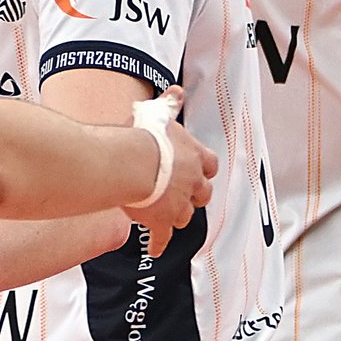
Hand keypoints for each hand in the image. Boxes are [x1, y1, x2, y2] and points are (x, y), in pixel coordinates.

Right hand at [126, 93, 215, 257]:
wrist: (131, 162)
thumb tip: (177, 92)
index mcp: (193, 155)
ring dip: (179, 215)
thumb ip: (169, 104)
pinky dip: (159, 243)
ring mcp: (178, 204)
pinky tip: (156, 249)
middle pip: (203, 194)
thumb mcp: (157, 113)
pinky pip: (163, 238)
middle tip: (188, 195)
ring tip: (170, 216)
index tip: (200, 170)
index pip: (210, 164)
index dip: (204, 168)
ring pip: (185, 216)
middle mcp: (191, 182)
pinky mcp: (161, 221)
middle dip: (196, 195)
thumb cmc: (143, 135)